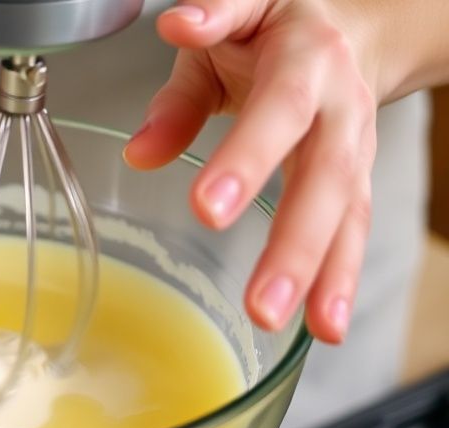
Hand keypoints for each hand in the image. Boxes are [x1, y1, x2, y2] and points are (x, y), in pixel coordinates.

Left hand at [124, 0, 384, 343]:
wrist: (347, 26)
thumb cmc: (271, 29)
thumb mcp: (224, 33)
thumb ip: (182, 86)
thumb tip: (141, 148)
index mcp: (303, 57)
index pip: (277, 110)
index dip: (247, 159)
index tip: (209, 209)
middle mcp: (339, 104)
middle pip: (325, 176)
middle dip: (294, 243)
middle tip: (261, 300)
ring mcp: (355, 144)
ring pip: (346, 212)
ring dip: (319, 274)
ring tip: (288, 322)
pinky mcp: (359, 178)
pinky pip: (355, 231)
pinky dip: (339, 280)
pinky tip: (325, 324)